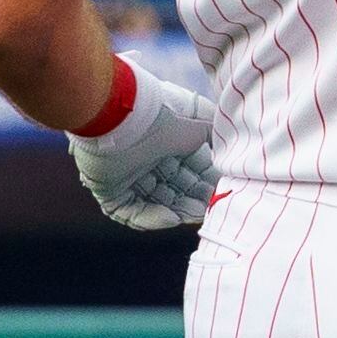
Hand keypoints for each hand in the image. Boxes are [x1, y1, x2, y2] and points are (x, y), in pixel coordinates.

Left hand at [70, 60, 218, 230]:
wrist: (120, 118)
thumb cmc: (158, 120)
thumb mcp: (194, 129)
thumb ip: (211, 136)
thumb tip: (229, 147)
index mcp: (160, 147)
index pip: (184, 172)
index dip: (202, 183)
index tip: (218, 192)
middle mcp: (142, 163)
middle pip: (170, 190)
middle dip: (192, 201)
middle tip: (211, 210)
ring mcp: (123, 177)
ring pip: (152, 203)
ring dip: (176, 211)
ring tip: (195, 217)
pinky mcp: (107, 189)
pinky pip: (127, 210)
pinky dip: (150, 217)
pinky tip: (171, 218)